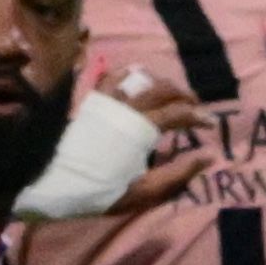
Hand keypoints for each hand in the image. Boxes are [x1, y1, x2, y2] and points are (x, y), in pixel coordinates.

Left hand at [100, 64, 210, 215]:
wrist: (54, 182)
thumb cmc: (101, 190)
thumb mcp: (143, 190)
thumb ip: (177, 172)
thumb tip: (209, 155)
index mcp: (140, 128)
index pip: (178, 113)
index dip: (198, 116)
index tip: (211, 124)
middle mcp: (125, 107)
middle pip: (163, 89)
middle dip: (184, 95)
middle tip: (195, 107)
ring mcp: (107, 100)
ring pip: (140, 78)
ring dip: (161, 83)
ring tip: (171, 95)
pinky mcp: (92, 101)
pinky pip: (111, 76)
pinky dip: (129, 73)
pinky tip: (138, 79)